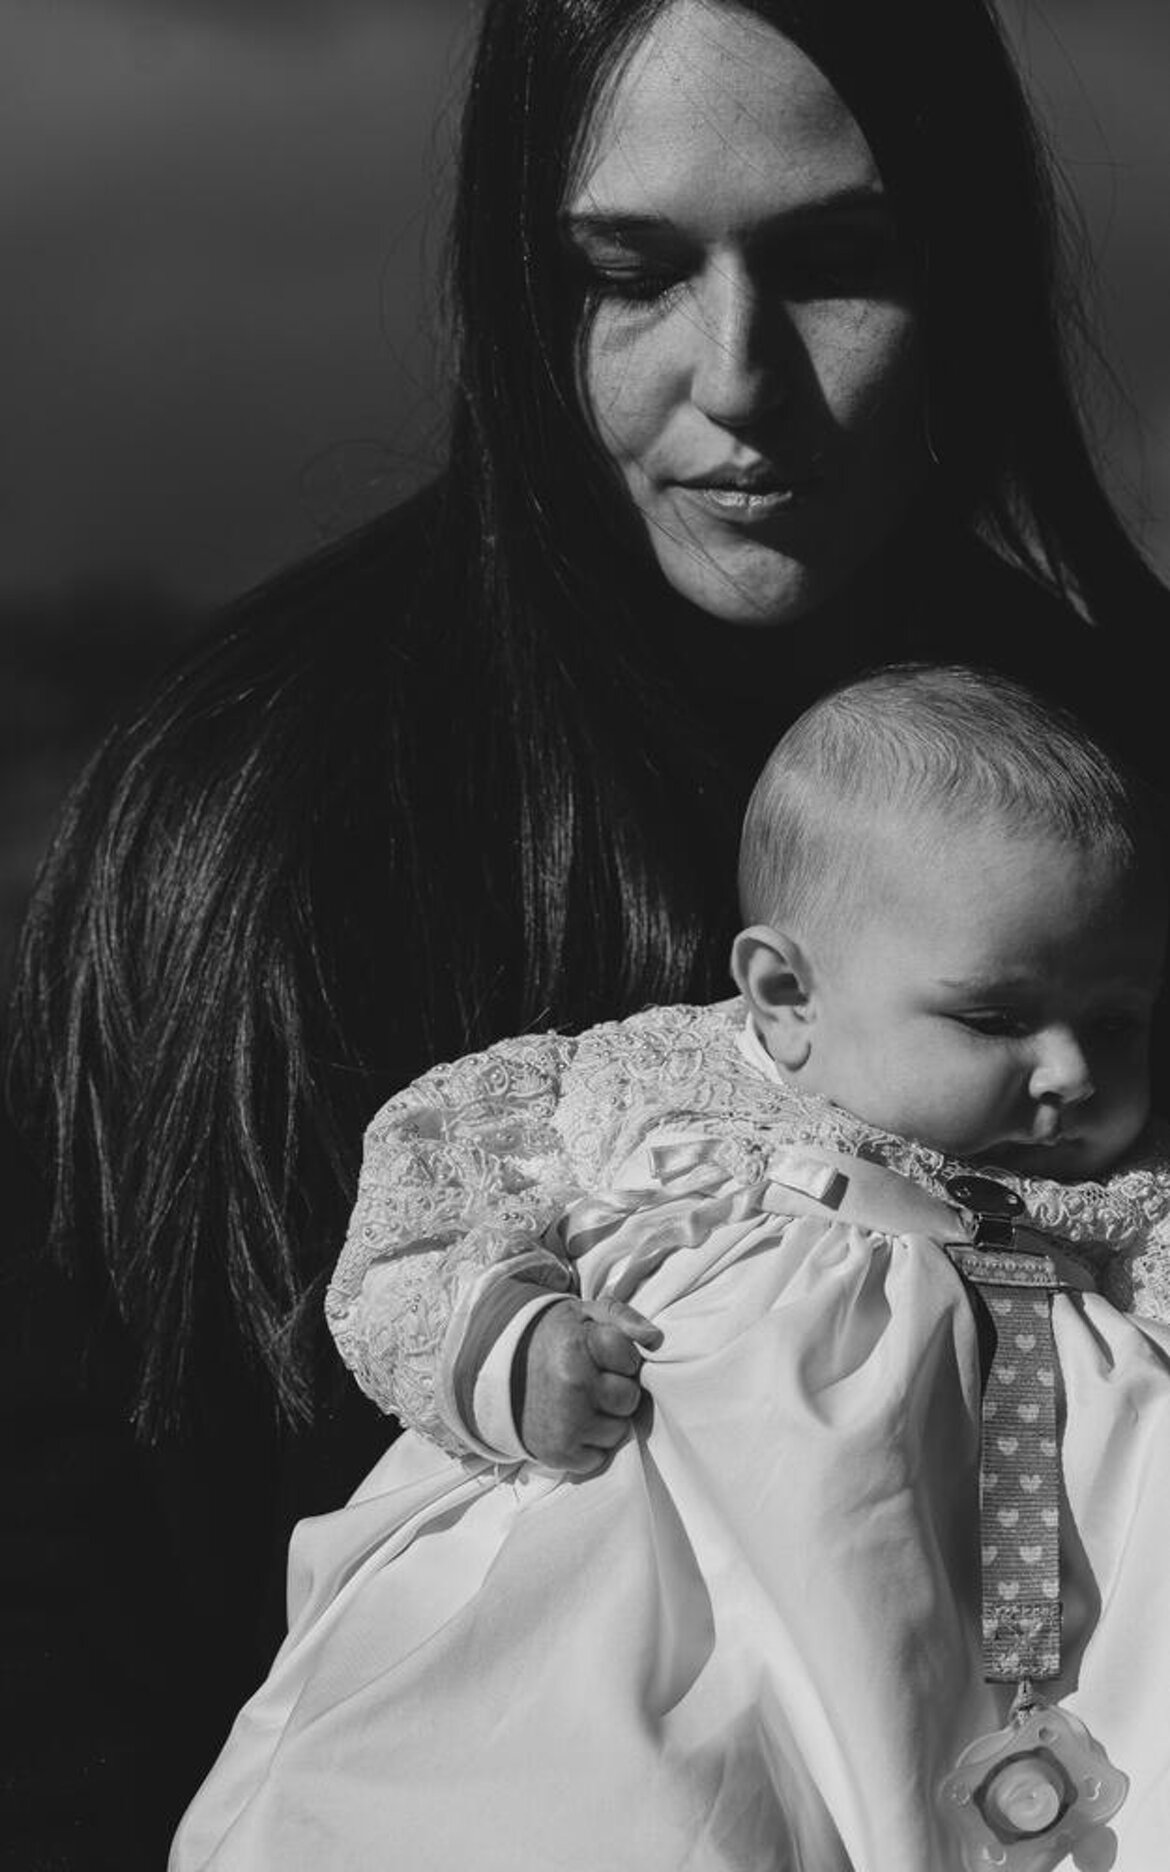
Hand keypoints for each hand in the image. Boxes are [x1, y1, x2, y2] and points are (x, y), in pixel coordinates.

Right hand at [513, 1295, 662, 1471]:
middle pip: (629, 1398)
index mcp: (576, 1347)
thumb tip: (654, 1338)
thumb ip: (623, 1317)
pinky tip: (572, 1423)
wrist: (500, 1372)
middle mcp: (571, 1385)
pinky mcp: (557, 1452)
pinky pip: (599, 1458)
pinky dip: (590, 1445)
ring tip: (581, 1402)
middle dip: (619, 1390)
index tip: (604, 1356)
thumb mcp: (584, 1314)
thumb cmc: (555, 1341)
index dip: (623, 1357)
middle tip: (594, 1381)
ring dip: (606, 1420)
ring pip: (618, 1430)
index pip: (630, 1358)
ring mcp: (564, 1422)